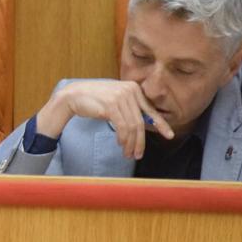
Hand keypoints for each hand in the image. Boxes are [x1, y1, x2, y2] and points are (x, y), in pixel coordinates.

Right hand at [36, 80, 173, 160]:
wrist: (72, 95)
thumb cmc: (93, 99)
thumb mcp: (116, 100)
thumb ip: (130, 108)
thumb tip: (146, 124)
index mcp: (133, 88)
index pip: (150, 110)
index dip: (161, 124)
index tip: (169, 135)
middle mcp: (129, 90)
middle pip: (140, 122)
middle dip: (141, 141)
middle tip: (139, 154)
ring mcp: (120, 97)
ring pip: (132, 126)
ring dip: (131, 143)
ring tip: (128, 153)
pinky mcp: (111, 105)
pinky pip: (123, 127)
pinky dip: (123, 138)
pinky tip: (120, 144)